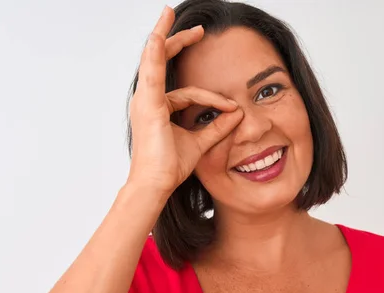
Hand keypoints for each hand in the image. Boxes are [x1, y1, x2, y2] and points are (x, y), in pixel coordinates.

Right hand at [127, 6, 243, 195]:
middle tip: (199, 29)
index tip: (232, 108)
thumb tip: (238, 114)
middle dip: (179, 42)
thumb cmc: (171, 167)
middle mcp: (149, 100)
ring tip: (168, 12)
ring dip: (163, 34)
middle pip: (163, 63)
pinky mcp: (148, 102)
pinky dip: (154, 50)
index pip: (188, 92)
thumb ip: (217, 127)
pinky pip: (152, 69)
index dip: (212, 97)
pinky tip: (158, 33)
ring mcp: (145, 99)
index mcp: (159, 109)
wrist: (157, 183)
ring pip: (155, 58)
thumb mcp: (201, 142)